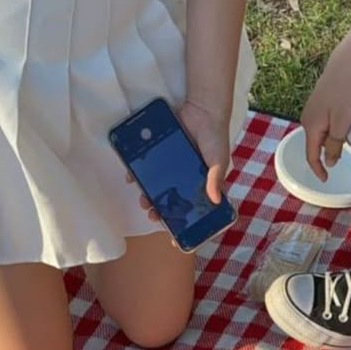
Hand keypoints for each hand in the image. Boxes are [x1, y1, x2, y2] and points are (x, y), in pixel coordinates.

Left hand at [134, 100, 229, 229]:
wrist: (202, 108)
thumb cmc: (215, 137)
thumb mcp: (219, 160)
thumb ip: (216, 179)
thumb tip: (215, 200)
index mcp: (202, 187)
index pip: (194, 214)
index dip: (185, 228)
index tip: (174, 240)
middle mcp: (186, 182)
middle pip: (172, 204)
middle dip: (161, 213)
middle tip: (153, 215)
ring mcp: (171, 170)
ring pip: (158, 189)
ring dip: (148, 197)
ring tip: (143, 201)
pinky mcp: (160, 156)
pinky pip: (147, 168)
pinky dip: (137, 174)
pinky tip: (131, 177)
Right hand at [301, 47, 350, 180]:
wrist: (346, 61)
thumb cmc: (345, 92)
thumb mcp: (342, 124)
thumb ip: (334, 145)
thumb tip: (328, 161)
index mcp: (311, 126)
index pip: (311, 155)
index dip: (318, 169)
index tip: (326, 178)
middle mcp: (308, 118)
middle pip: (317, 143)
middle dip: (331, 149)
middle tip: (348, 147)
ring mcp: (314, 108)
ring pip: (324, 131)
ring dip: (336, 135)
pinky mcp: (321, 100)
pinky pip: (328, 119)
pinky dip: (337, 124)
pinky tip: (348, 117)